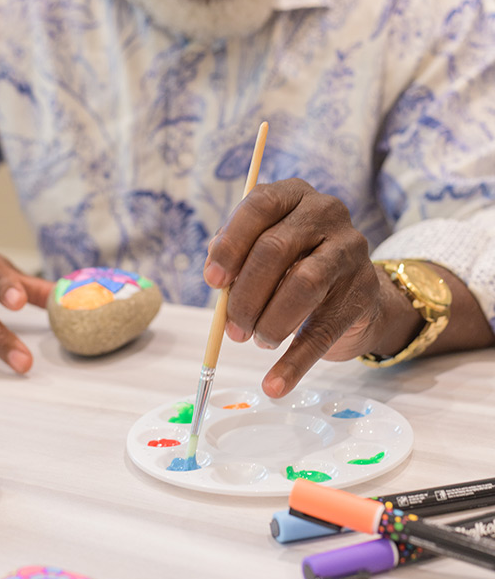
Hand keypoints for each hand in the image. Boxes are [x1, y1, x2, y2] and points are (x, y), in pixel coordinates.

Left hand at [203, 179, 409, 395]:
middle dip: (246, 294)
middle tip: (232, 329)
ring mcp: (351, 249)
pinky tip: (274, 384)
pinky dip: (295, 362)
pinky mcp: (364, 290)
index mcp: (294, 194)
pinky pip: (324, 329)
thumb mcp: (262, 251)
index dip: (232, 244)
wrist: (354, 292)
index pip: (260, 206)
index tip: (213, 282)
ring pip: (303, 284)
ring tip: (256, 341)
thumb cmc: (292, 265)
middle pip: (277, 248)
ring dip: (270, 322)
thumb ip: (236, 257)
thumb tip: (217, 278)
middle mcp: (327, 212)